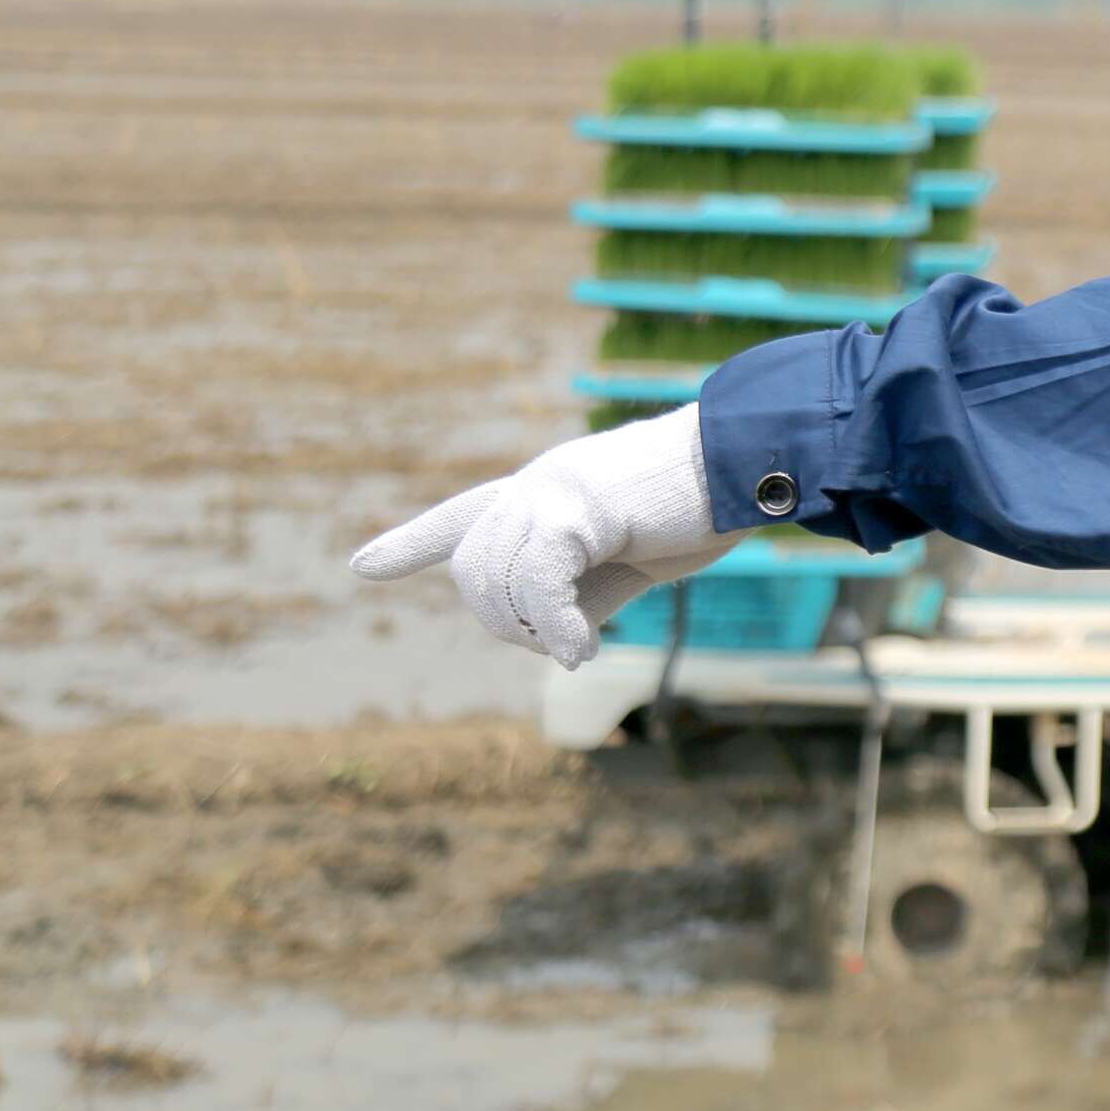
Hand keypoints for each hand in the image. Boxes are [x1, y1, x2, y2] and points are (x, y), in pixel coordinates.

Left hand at [351, 406, 736, 666]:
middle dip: (501, 620)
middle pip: (471, 567)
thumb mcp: (631, 557)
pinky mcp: (576, 508)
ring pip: (495, 580)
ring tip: (578, 646)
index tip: (363, 565)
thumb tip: (553, 643)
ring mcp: (550, 491)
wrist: (745, 461)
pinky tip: (583, 649)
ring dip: (530, 630)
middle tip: (563, 642)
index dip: (410, 544)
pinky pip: (538, 585)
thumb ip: (583, 591)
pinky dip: (555, 627)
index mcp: (545, 491)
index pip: (462, 516)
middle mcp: (534, 486)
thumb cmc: (701, 507)